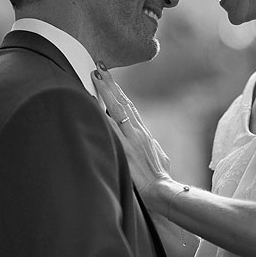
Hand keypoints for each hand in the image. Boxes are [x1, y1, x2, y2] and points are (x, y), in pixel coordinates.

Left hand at [90, 66, 173, 202]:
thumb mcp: (158, 157)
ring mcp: (131, 137)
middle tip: (99, 66)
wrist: (162, 190)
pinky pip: (111, 125)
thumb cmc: (160, 178)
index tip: (110, 80)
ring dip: (105, 90)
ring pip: (117, 108)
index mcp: (144, 133)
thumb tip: (147, 143)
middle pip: (122, 101)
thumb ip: (150, 147)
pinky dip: (101, 112)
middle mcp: (138, 131)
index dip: (119, 93)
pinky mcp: (125, 146)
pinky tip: (93, 101)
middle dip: (110, 83)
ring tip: (96, 75)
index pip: (129, 108)